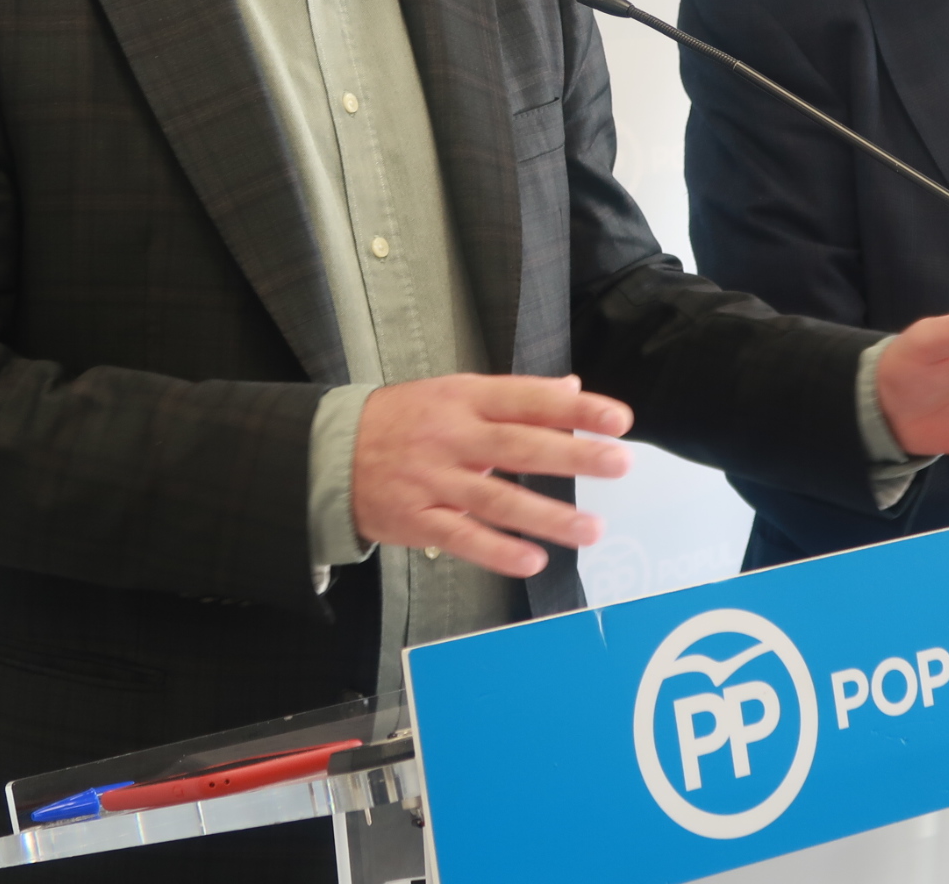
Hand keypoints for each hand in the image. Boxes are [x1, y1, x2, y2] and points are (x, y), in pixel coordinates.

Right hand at [351, 374, 632, 578]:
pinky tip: (533, 561)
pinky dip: (498, 552)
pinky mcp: (418, 520)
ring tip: (591, 529)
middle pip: (519, 447)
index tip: (618, 419)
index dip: (574, 409)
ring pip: (497, 501)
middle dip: (573, 456)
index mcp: (464, 398)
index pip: (528, 400)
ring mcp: (434, 481)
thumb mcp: (454, 392)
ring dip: (547, 517)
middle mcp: (452, 437)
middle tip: (619, 463)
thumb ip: (514, 396)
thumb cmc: (404, 420)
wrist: (329, 452)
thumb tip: (570, 388)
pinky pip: (463, 538)